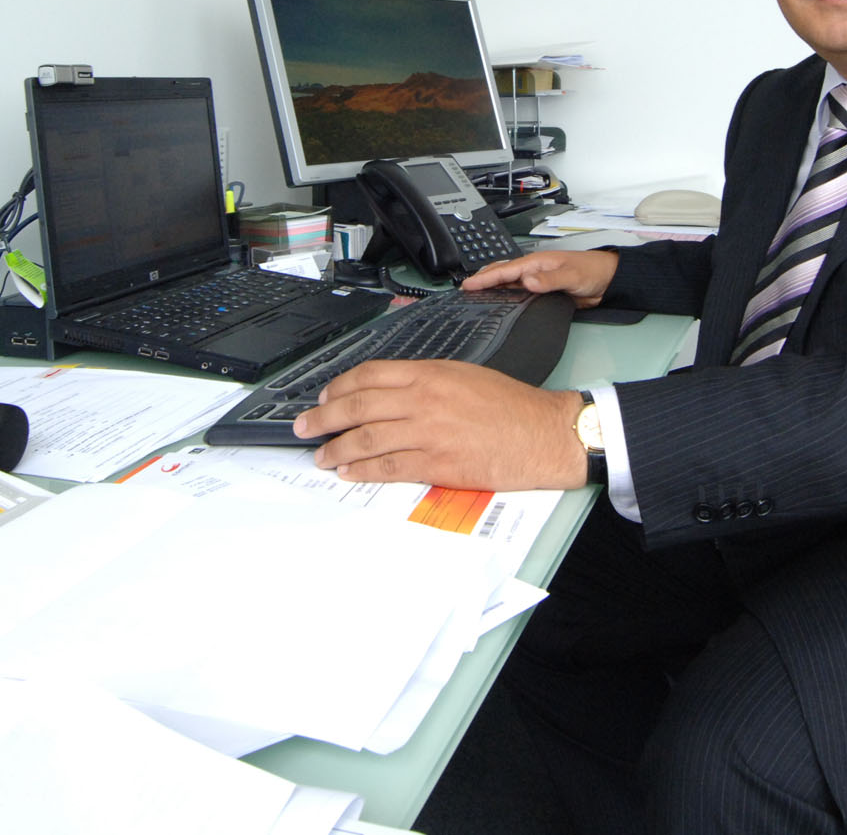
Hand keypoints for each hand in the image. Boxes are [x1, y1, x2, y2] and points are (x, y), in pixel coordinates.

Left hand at [290, 359, 587, 489]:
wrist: (542, 434)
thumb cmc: (511, 406)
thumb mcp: (465, 375)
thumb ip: (426, 381)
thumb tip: (392, 393)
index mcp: (430, 373)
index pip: (369, 375)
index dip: (339, 387)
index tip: (325, 397)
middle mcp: (423, 400)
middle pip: (358, 406)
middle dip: (324, 418)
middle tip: (304, 426)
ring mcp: (427, 433)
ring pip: (366, 438)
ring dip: (336, 449)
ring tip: (321, 455)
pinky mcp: (436, 464)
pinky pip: (388, 467)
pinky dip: (362, 470)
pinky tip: (348, 472)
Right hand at [459, 249, 617, 308]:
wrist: (608, 280)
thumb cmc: (592, 271)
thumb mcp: (571, 275)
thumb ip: (550, 280)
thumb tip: (528, 281)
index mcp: (537, 262)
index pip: (505, 271)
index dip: (485, 278)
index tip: (468, 285)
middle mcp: (534, 270)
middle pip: (502, 274)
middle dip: (483, 280)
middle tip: (464, 289)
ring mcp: (537, 281)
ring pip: (508, 284)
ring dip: (492, 288)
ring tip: (475, 295)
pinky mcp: (543, 292)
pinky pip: (519, 293)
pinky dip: (506, 296)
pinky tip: (500, 302)